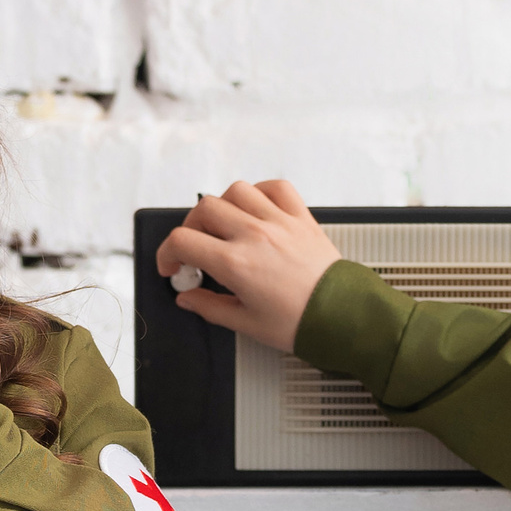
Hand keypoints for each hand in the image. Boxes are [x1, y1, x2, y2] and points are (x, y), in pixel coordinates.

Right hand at [155, 181, 342, 354]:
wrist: (343, 316)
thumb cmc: (301, 322)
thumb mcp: (246, 323)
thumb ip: (210, 307)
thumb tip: (188, 298)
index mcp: (237, 263)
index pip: (183, 241)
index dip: (167, 252)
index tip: (173, 265)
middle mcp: (255, 235)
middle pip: (204, 209)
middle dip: (191, 228)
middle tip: (196, 249)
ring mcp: (279, 222)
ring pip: (236, 191)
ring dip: (223, 206)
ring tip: (225, 227)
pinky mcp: (301, 217)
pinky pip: (276, 187)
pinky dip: (261, 192)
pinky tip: (256, 208)